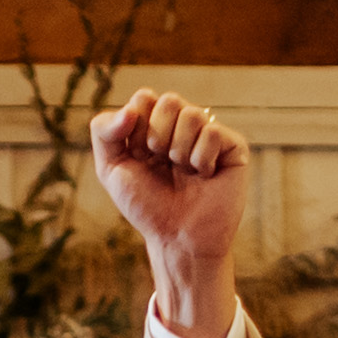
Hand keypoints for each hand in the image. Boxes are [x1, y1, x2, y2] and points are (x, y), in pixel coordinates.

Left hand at [88, 91, 251, 337]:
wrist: (177, 239)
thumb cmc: (146, 206)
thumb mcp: (110, 168)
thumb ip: (104, 131)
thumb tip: (130, 109)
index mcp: (155, 124)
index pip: (145, 98)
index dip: (136, 129)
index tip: (139, 156)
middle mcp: (184, 125)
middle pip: (169, 101)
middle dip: (157, 137)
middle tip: (162, 164)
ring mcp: (210, 134)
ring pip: (192, 114)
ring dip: (179, 151)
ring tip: (184, 172)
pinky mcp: (233, 147)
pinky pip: (212, 133)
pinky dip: (201, 159)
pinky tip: (204, 176)